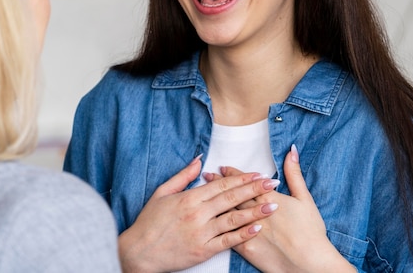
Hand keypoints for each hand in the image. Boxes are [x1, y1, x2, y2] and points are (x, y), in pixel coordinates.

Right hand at [118, 155, 279, 272]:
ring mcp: (201, 233)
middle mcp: (197, 213)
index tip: (257, 174)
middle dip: (254, 190)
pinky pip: (227, 241)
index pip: (221, 185)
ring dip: (255, 211)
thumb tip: (199, 160)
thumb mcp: (162, 192)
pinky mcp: (203, 250)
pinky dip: (243, 234)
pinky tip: (257, 228)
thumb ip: (182, 176)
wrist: (140, 251)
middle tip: (271, 183)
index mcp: (188, 198)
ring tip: (272, 205)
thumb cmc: (149, 222)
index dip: (241, 178)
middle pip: (231, 198)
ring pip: (233, 219)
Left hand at [218, 146, 355, 272]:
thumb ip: (294, 174)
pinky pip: (228, 234)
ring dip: (215, 200)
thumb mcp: (305, 199)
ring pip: (227, 211)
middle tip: (207, 174)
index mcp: (268, 198)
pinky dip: (218, 225)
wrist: (310, 264)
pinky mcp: (246, 248)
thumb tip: (291, 151)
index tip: (222, 167)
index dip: (233, 174)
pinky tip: (209, 219)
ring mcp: (249, 229)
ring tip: (204, 193)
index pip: (246, 182)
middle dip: (218, 183)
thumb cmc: (311, 232)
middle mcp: (255, 212)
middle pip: (232, 194)